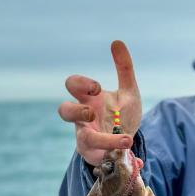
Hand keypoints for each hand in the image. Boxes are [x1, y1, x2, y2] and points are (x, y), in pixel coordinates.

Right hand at [58, 40, 142, 166]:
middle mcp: (83, 118)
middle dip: (76, 110)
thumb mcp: (128, 92)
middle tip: (92, 111)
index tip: (97, 88)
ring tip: (126, 138)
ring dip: (103, 140)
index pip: (72, 86)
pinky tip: (130, 145)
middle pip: (64, 111)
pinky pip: (101, 154)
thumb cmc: (122, 115)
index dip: (80, 84)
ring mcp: (87, 137)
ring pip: (83, 138)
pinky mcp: (96, 154)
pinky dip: (116, 149)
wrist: (129, 142)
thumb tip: (117, 41)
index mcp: (88, 99)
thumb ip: (124, 69)